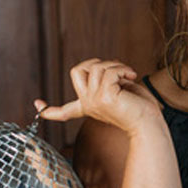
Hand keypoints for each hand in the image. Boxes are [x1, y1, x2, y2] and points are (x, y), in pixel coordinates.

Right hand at [34, 59, 160, 134]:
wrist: (150, 125)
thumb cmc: (141, 109)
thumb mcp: (120, 90)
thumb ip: (107, 78)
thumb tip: (101, 66)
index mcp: (88, 108)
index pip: (63, 111)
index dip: (49, 109)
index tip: (37, 104)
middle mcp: (87, 105)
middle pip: (77, 71)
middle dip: (96, 62)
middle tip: (117, 69)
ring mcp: (93, 102)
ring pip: (96, 67)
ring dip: (116, 65)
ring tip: (129, 74)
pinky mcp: (104, 98)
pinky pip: (109, 71)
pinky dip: (122, 68)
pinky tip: (132, 75)